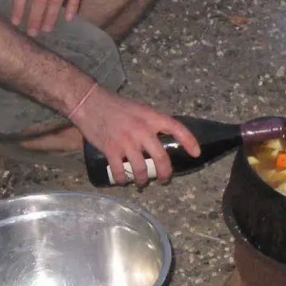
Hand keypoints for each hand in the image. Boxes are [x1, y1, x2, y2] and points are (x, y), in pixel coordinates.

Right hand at [74, 87, 200, 185]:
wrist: (90, 103)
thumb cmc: (116, 106)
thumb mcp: (140, 109)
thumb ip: (151, 123)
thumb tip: (161, 139)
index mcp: (152, 117)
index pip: (177, 129)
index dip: (190, 142)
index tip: (196, 153)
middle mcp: (142, 130)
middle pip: (161, 158)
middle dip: (165, 173)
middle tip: (164, 179)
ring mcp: (126, 142)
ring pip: (140, 169)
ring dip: (142, 180)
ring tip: (141, 182)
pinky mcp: (111, 150)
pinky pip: (120, 172)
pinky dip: (122, 179)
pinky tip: (123, 180)